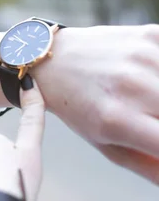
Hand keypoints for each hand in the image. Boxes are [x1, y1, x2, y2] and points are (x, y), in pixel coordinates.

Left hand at [32, 24, 158, 184]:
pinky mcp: (150, 35)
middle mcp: (130, 85)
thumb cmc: (77, 105)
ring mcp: (142, 56)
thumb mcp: (104, 142)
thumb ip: (148, 165)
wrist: (52, 57)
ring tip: (147, 101)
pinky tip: (150, 77)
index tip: (155, 138)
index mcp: (116, 119)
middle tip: (150, 118)